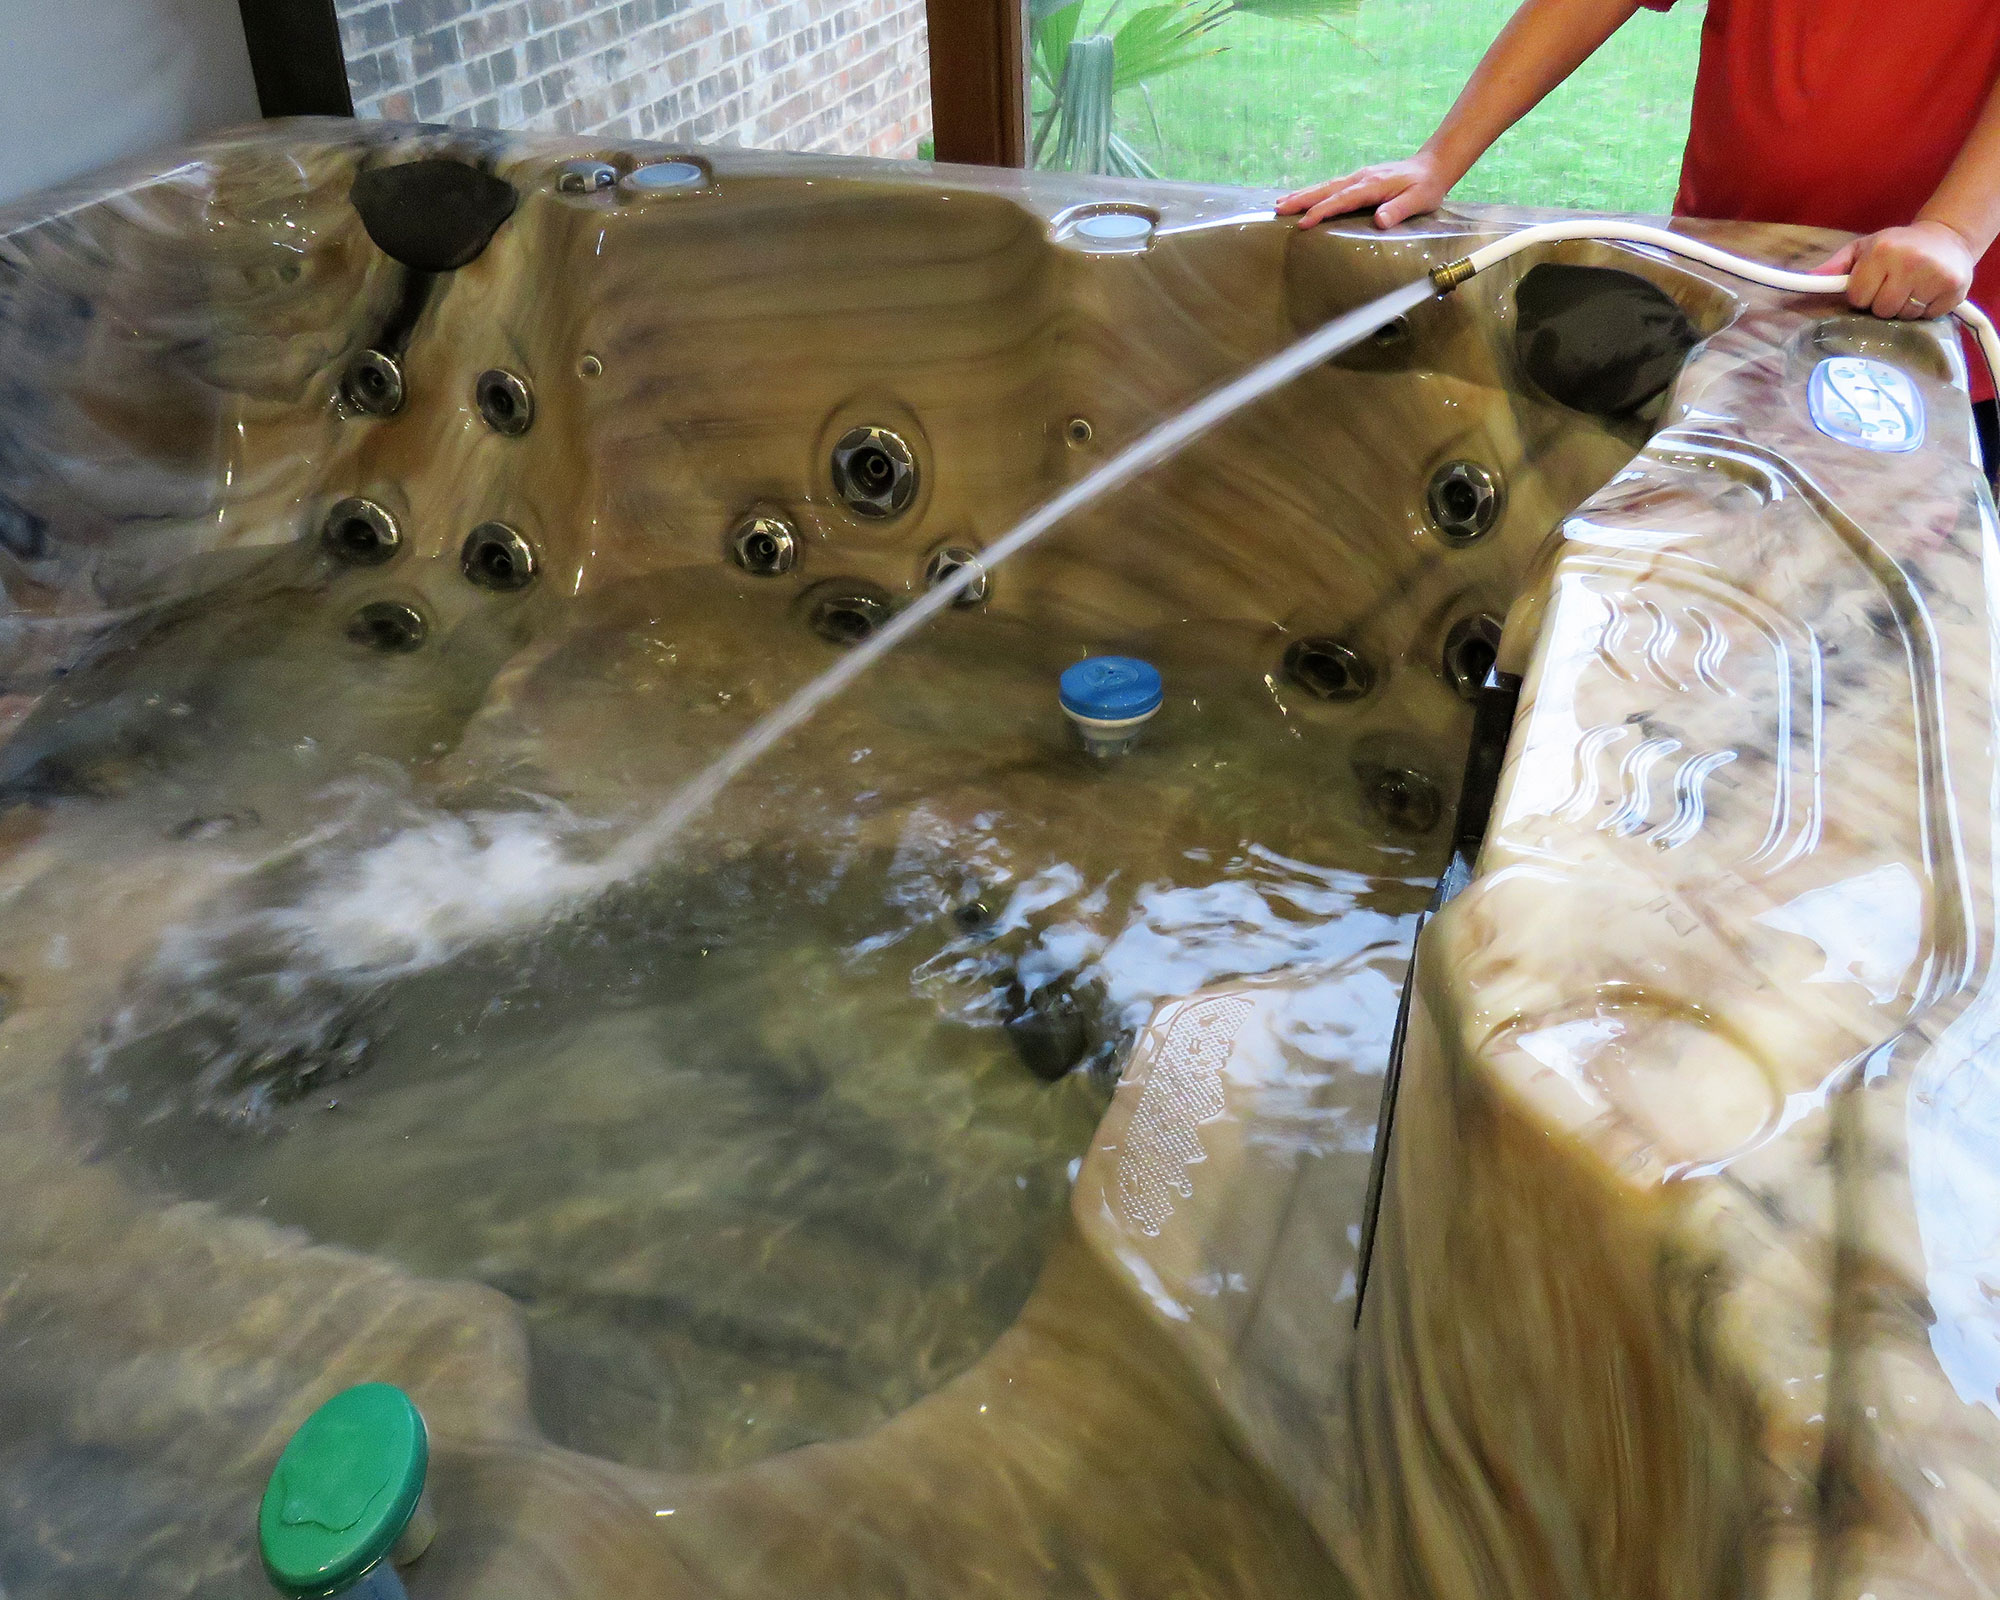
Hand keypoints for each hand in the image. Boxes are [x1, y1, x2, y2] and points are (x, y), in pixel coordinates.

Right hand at [1276, 151, 1454, 230]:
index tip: (1303, 223)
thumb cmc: (1426, 187)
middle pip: (1326, 189)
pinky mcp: (1358, 180)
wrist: (1432, 166)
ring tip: (1280, 204)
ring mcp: (1358, 177)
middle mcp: (1361, 178)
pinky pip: (1331, 187)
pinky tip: (1302, 197)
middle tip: (1277, 209)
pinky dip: (1313, 192)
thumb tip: (1380, 220)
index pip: (1342, 200)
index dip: (1322, 211)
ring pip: (1325, 186)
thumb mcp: (1419, 200)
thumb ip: (1399, 210)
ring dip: (1302, 195)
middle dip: (1301, 199)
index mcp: (1372, 185)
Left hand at [1815, 221, 1977, 319]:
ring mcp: (1936, 276)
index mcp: (1883, 251)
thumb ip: (1835, 266)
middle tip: (1894, 285)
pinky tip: (1928, 292)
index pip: (1858, 297)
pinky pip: (1929, 318)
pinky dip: (1926, 310)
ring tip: (1911, 288)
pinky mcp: (1955, 289)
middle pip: (1881, 310)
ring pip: (1904, 317)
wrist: (1948, 236)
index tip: (1873, 283)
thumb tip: (1808, 280)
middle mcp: (1911, 261)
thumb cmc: (1897, 246)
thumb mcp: (1864, 248)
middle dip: (1882, 303)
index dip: (1862, 295)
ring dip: (1903, 309)